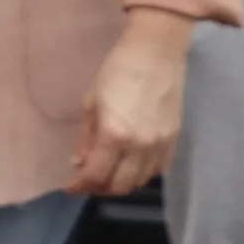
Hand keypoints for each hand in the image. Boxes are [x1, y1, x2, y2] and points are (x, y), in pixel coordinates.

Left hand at [70, 9, 192, 194]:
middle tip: (86, 181)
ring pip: (140, 181)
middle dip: (99, 188)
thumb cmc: (117, 72)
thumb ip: (86, 137)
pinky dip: (141, 174)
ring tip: (106, 173)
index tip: (69, 187)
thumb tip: (79, 162)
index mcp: (115, 135)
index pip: (96, 175)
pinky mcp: (175, 142)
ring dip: (121, 183)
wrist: (156, 54)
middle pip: (120, 186)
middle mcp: (140, 147)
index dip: (80, 186)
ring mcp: (161, 146)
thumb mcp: (91, 101)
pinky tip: (129, 165)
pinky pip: (157, 170)